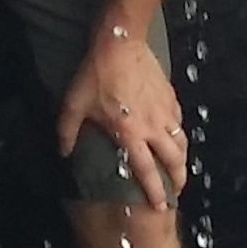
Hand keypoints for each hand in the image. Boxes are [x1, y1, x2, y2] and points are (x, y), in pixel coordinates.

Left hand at [55, 26, 186, 210]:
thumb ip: (67, 131)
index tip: (161, 206)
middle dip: (177, 179)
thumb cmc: (96, 74)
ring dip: (183, 159)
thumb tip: (63, 153)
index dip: (154, 190)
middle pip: (174, 160)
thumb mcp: (74, 103)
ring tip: (180, 168)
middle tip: (176, 191)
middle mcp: (152, 127)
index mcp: (130, 133)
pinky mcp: (170, 96)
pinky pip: (180, 121)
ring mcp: (164, 111)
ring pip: (182, 142)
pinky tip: (176, 136)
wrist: (120, 42)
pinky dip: (180, 133)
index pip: (146, 170)